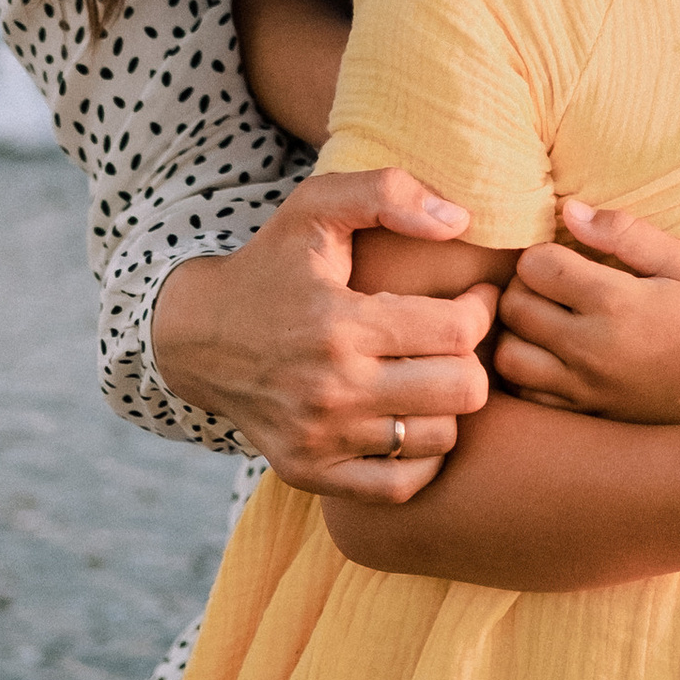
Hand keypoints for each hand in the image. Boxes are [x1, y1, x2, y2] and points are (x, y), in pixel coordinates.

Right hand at [149, 168, 498, 503]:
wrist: (197, 335)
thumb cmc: (270, 263)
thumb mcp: (317, 206)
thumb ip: (389, 194)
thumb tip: (459, 221)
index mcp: (340, 323)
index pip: (458, 331)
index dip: (482, 307)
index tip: (475, 295)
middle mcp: (331, 390)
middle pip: (463, 391)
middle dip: (473, 357)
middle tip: (457, 339)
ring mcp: (319, 440)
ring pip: (441, 439)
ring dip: (448, 405)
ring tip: (431, 373)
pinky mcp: (309, 473)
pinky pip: (401, 485)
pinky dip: (421, 456)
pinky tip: (411, 417)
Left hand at [496, 202, 679, 423]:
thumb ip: (628, 234)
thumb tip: (569, 211)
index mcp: (617, 304)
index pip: (536, 266)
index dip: (541, 252)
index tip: (563, 255)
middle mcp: (592, 350)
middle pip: (513, 308)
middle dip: (523, 286)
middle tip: (549, 283)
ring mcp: (585, 390)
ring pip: (509, 357)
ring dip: (516, 332)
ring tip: (544, 318)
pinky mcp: (585, 418)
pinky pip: (527, 397)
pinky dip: (526, 374)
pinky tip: (550, 356)